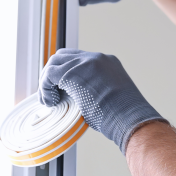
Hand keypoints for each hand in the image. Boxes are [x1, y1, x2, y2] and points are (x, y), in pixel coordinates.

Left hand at [39, 48, 164, 152]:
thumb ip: (94, 90)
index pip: (78, 59)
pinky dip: (45, 88)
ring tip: (50, 100)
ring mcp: (85, 62)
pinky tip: (51, 102)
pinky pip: (50, 75)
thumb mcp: (111, 96)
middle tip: (51, 94)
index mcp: (107, 62)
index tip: (61, 90)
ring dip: (47, 81)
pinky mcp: (74, 73)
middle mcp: (96, 58)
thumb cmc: (123, 117)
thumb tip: (78, 100)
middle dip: (53, 74)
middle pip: (64, 56)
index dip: (65, 74)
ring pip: (54, 62)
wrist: (130, 118)